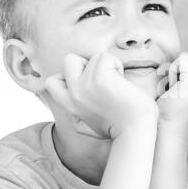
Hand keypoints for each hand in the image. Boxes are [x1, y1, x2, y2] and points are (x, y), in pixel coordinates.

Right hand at [43, 49, 157, 139]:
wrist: (135, 131)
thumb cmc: (120, 129)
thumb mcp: (89, 127)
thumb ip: (77, 118)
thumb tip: (72, 113)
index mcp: (70, 106)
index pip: (51, 82)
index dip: (66, 75)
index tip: (85, 82)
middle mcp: (74, 95)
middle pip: (68, 60)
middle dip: (86, 62)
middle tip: (102, 77)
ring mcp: (85, 86)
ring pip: (93, 57)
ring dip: (109, 66)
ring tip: (117, 85)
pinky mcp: (100, 79)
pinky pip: (105, 57)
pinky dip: (117, 65)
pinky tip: (122, 83)